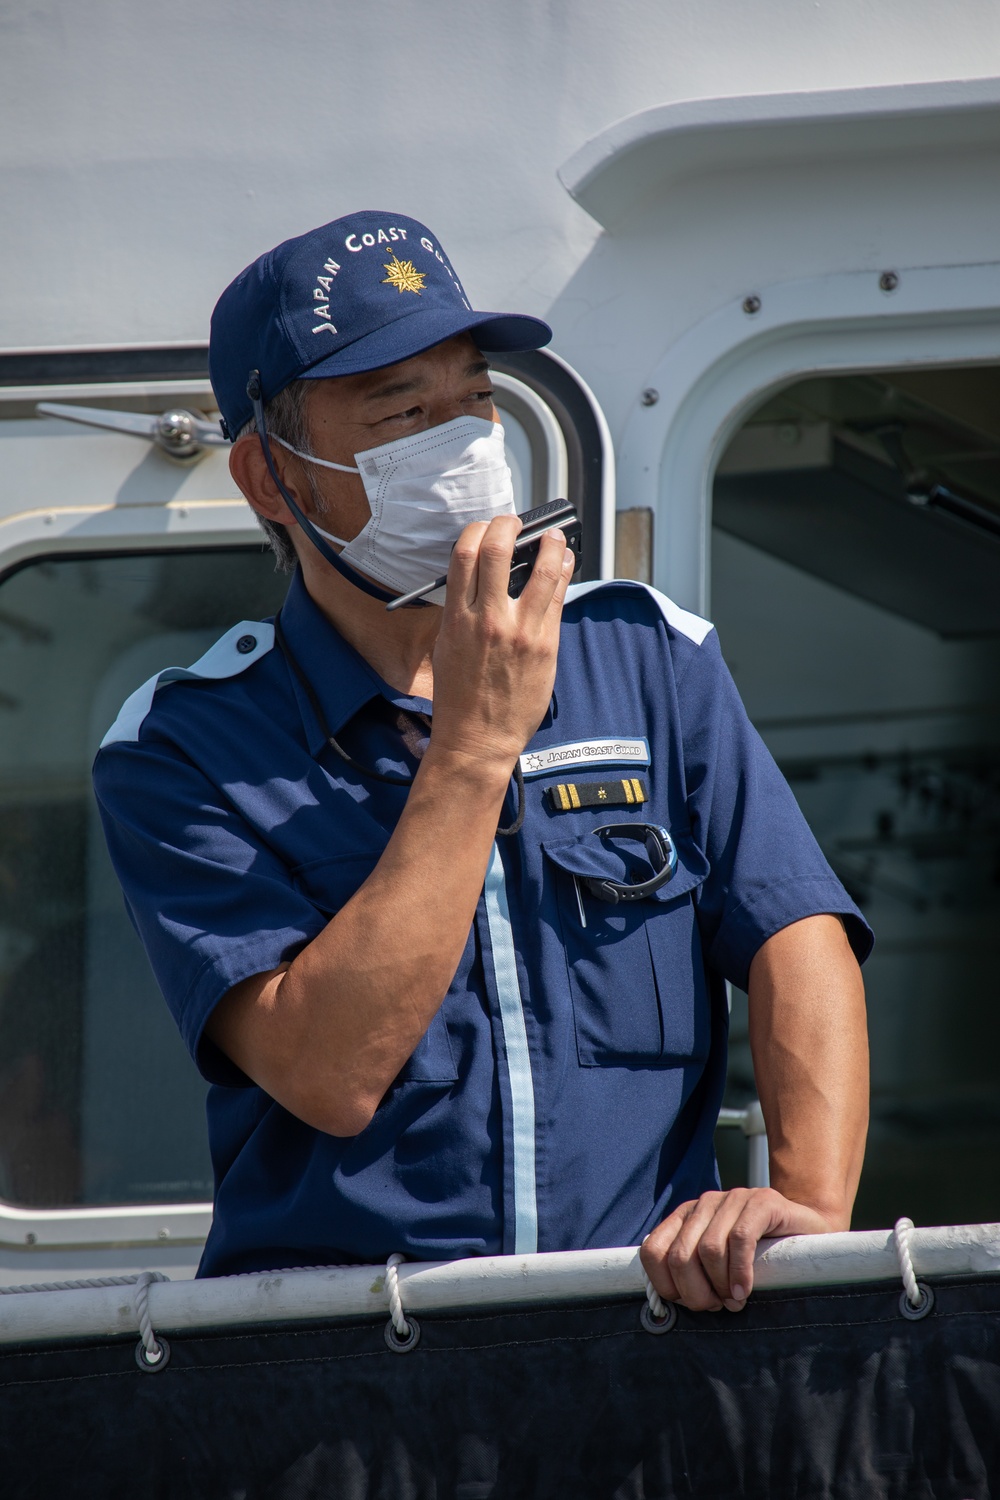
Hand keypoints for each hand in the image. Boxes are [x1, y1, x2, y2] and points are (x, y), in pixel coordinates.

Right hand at [429, 514, 574, 772]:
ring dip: (551, 544)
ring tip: (554, 537)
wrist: (477, 739)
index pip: (464, 553)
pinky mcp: (545, 646)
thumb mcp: (446, 646)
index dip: (478, 530)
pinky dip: (563, 573)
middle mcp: (487, 619)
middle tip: (517, 523)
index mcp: (456, 617)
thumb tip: (480, 577)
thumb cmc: (458, 697)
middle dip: (510, 525)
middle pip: (499, 550)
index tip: (487, 528)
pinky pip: (558, 598)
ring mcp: (519, 631)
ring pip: (542, 569)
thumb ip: (462, 610)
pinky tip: (565, 564)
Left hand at [639, 1187, 842, 1312]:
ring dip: (721, 1286)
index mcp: (685, 1218)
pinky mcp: (762, 1202)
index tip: (690, 1304)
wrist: (809, 1233)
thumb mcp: (718, 1267)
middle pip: (680, 1256)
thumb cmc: (760, 1258)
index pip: (653, 1252)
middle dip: (696, 1293)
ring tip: (735, 1301)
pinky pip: (740, 1239)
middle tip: (717, 1307)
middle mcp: (704, 1204)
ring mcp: (733, 1198)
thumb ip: (693, 1276)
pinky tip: (745, 1291)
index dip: (667, 1286)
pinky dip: (739, 1272)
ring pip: (708, 1250)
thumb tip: (667, 1308)